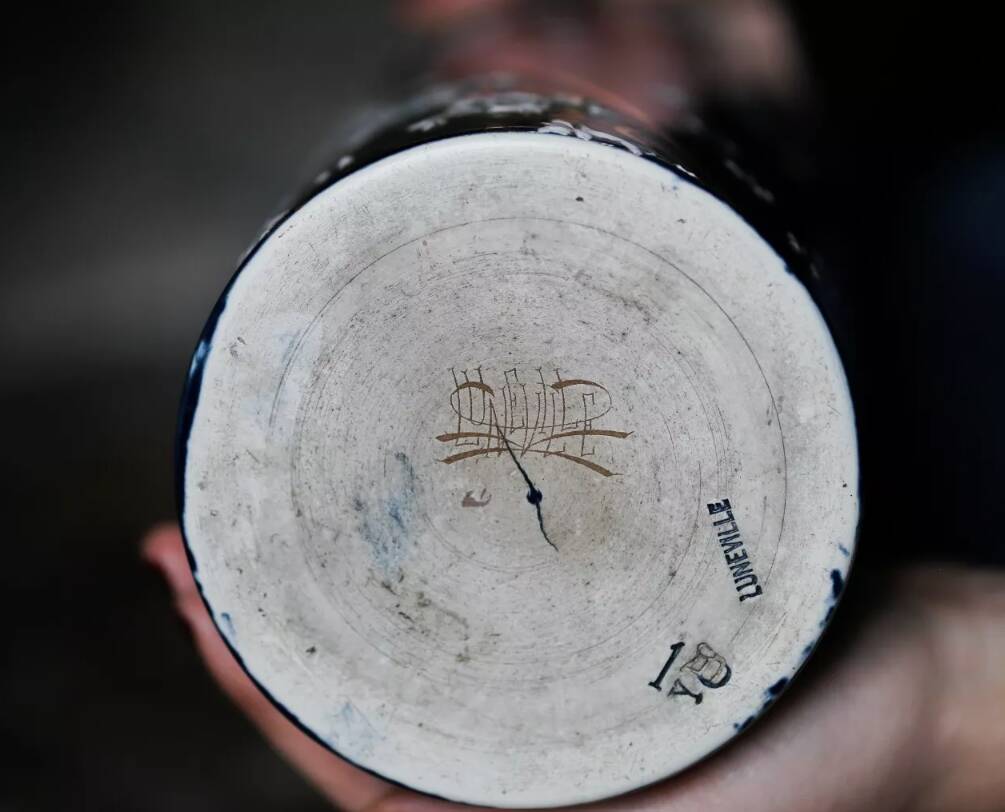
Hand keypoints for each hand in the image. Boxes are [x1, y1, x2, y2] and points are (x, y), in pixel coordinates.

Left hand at [143, 524, 1004, 811]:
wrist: (918, 682)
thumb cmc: (824, 771)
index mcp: (511, 805)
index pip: (345, 751)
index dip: (253, 678)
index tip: (185, 586)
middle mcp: (515, 742)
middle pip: (362, 676)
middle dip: (271, 602)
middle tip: (196, 526)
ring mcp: (549, 677)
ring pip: (414, 625)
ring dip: (340, 564)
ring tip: (271, 495)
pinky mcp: (593, 619)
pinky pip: (484, 585)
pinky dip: (431, 547)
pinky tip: (403, 493)